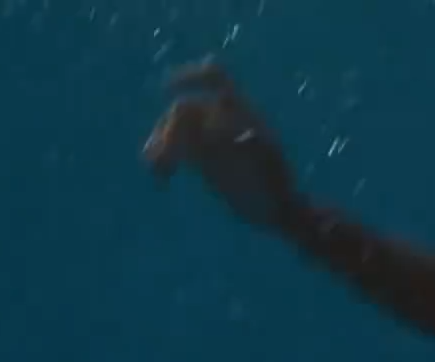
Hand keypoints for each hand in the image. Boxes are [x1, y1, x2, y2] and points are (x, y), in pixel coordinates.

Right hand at [142, 59, 298, 229]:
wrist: (280, 211)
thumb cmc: (274, 188)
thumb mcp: (260, 167)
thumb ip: (240, 146)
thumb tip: (220, 129)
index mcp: (243, 114)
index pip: (217, 80)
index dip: (192, 77)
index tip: (168, 88)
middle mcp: (225, 122)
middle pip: (187, 109)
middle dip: (168, 126)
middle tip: (159, 156)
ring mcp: (214, 140)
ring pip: (177, 128)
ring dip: (160, 142)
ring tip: (155, 167)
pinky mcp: (205, 159)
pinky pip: (177, 148)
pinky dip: (165, 156)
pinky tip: (161, 175)